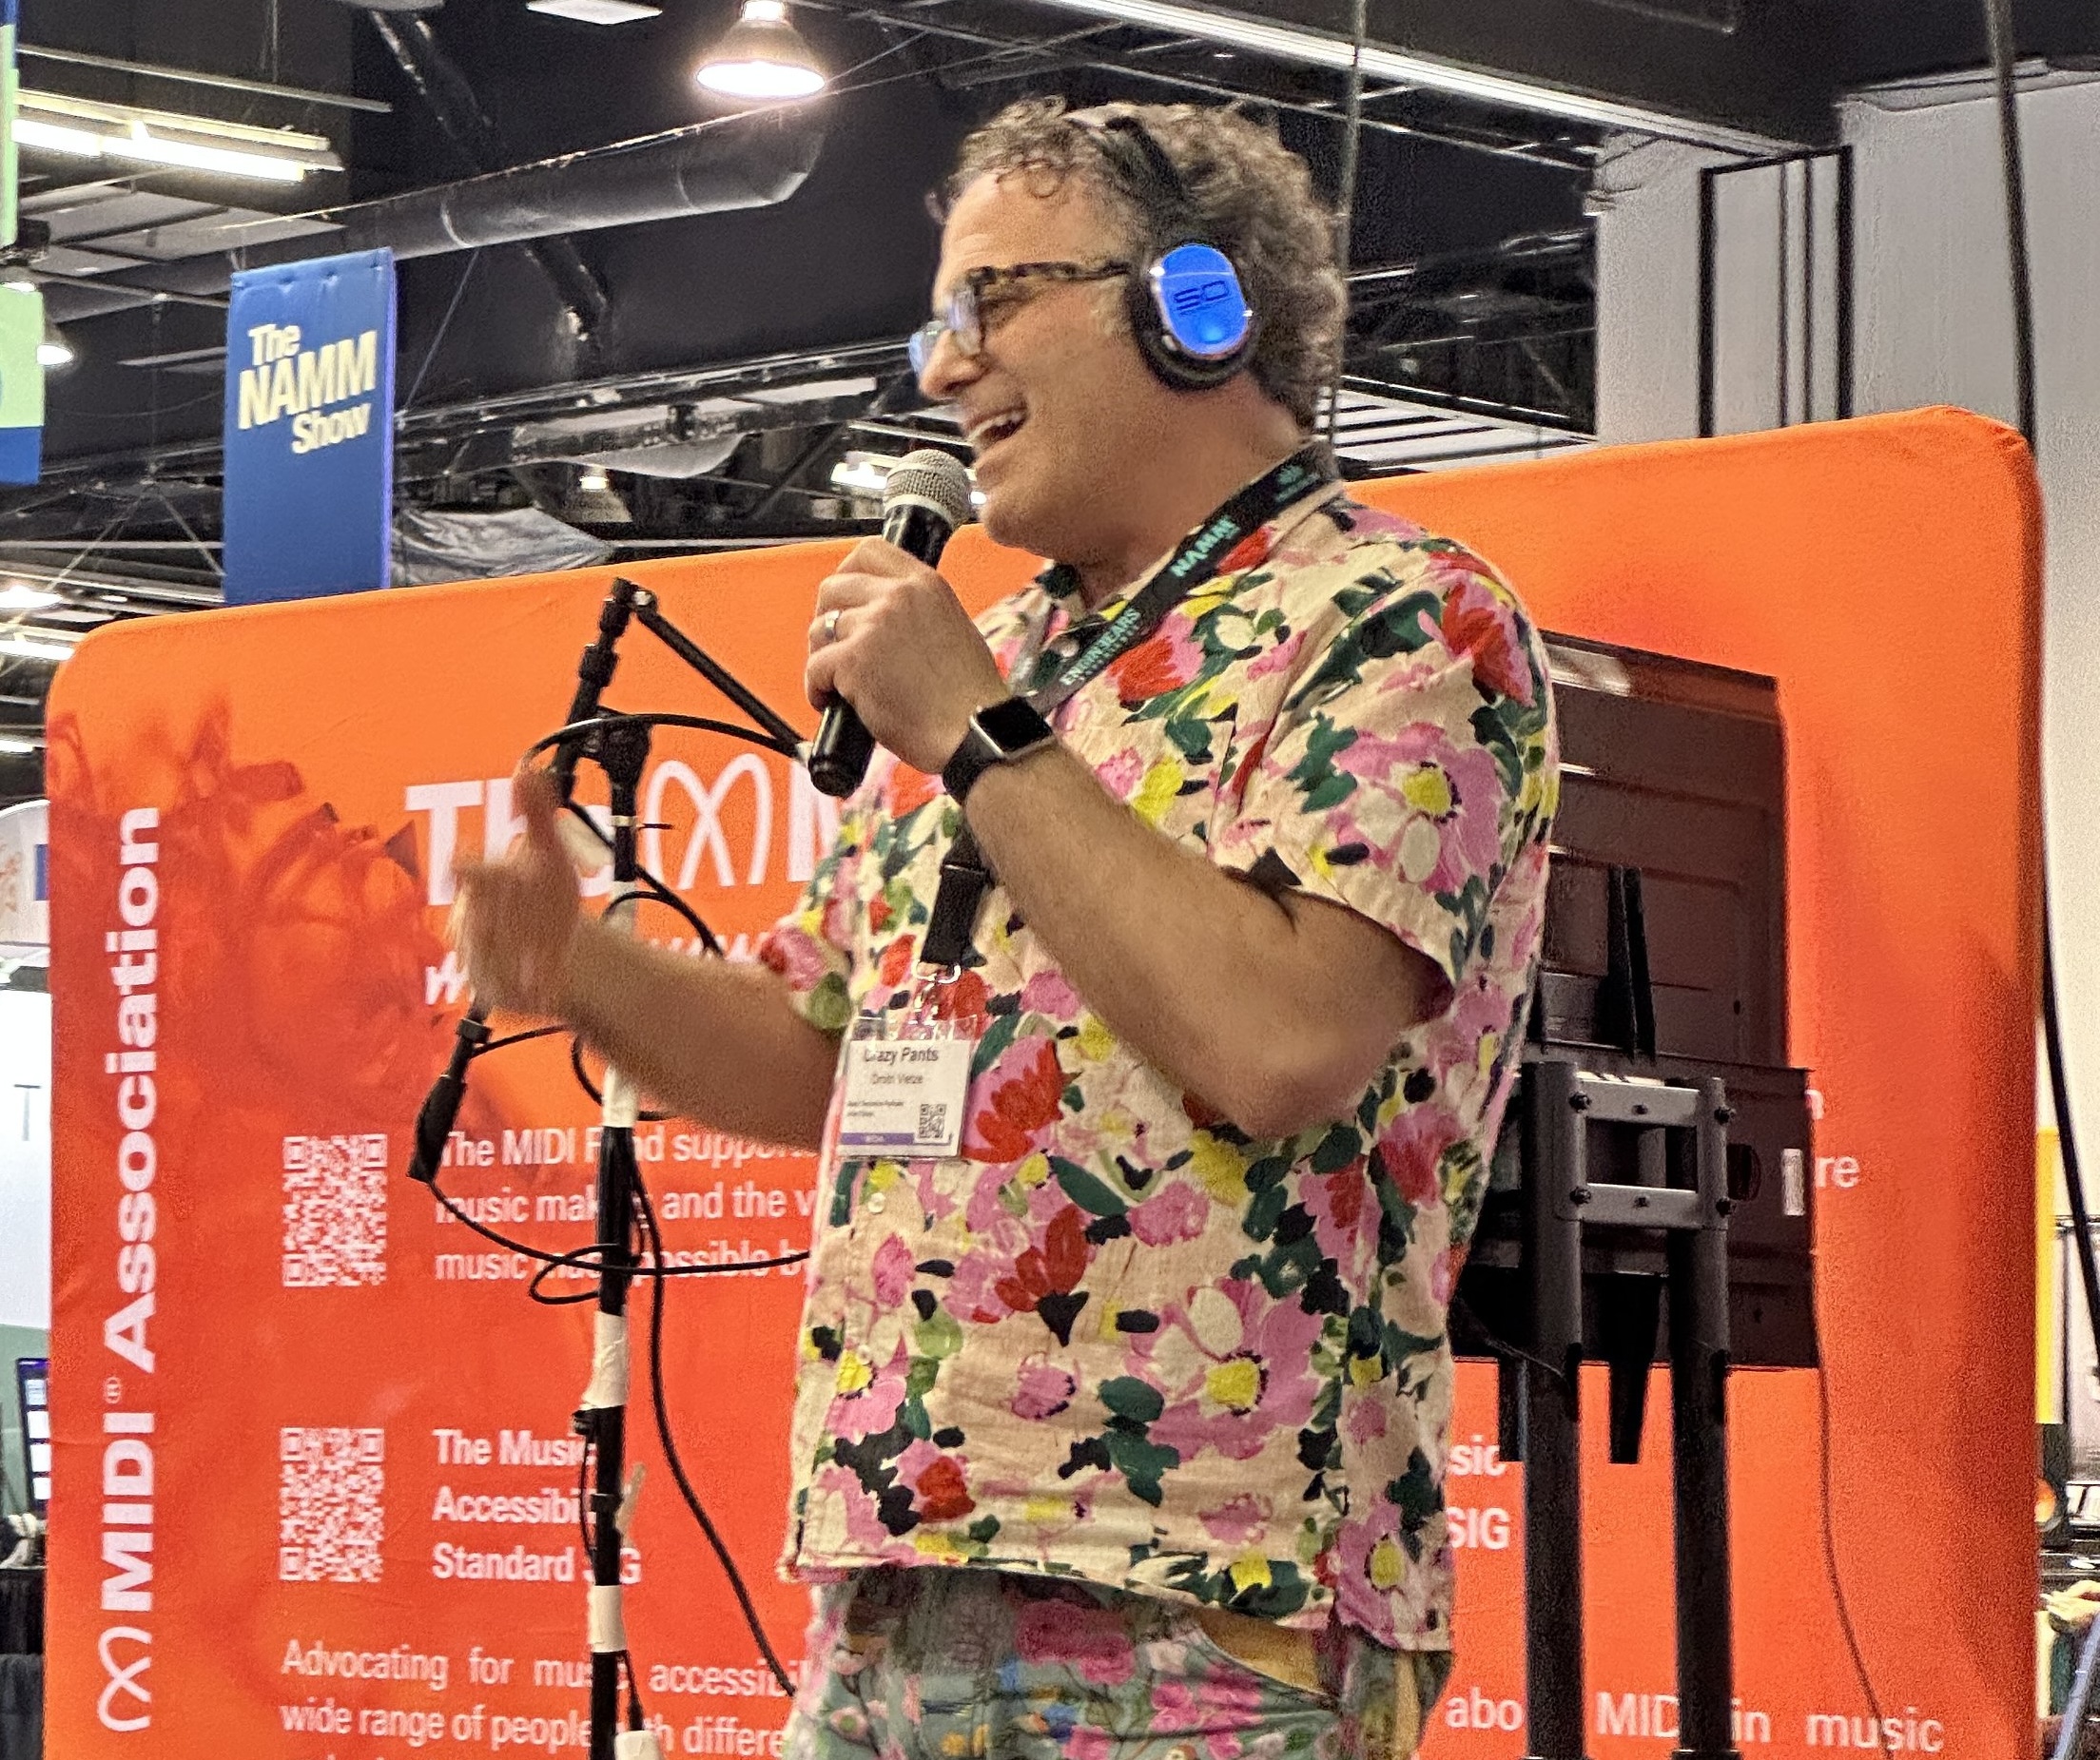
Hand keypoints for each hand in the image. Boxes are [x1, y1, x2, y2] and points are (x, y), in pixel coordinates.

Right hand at [450, 768, 585, 1018]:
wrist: (560, 952)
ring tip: (545, 956)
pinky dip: (523, 983)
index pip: (468, 873)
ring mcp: (474, 955)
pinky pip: (499, 987)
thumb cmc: (547, 899)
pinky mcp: (487, 988)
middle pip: (478, 915)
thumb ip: (537, 812)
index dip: (473, 871)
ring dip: (517, 954)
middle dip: (509, 918)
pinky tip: (546, 981)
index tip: (478, 870)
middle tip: (540, 921)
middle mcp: (467, 919)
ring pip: (488, 954)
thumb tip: (528, 766)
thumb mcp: (551, 853)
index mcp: (477, 882)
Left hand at [807, 538, 1009, 774]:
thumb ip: (915, 612)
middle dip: (825, 618)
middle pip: (833, 587)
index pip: (868, 551)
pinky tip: (832, 703)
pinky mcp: (855, 660)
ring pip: (818, 629)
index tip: (843, 600)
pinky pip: (814, 667)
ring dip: (821, 657)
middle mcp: (899, 596)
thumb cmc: (969, 699)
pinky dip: (816, 689)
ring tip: (837, 683)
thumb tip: (877, 618)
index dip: (846, 575)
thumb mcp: (953, 629)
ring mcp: (875, 625)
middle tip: (833, 647)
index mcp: (926, 584)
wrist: (974, 731)